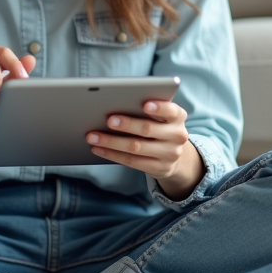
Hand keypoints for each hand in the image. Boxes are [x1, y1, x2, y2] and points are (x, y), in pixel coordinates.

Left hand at [86, 99, 205, 198]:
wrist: (174, 155)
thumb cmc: (159, 127)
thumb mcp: (162, 117)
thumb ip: (148, 109)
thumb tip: (116, 103)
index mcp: (178, 117)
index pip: (171, 111)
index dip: (159, 107)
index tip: (145, 104)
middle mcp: (177, 136)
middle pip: (148, 129)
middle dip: (127, 124)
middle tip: (108, 120)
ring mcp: (170, 154)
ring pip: (136, 147)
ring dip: (111, 141)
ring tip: (92, 136)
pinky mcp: (159, 168)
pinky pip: (131, 161)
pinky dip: (112, 154)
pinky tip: (98, 148)